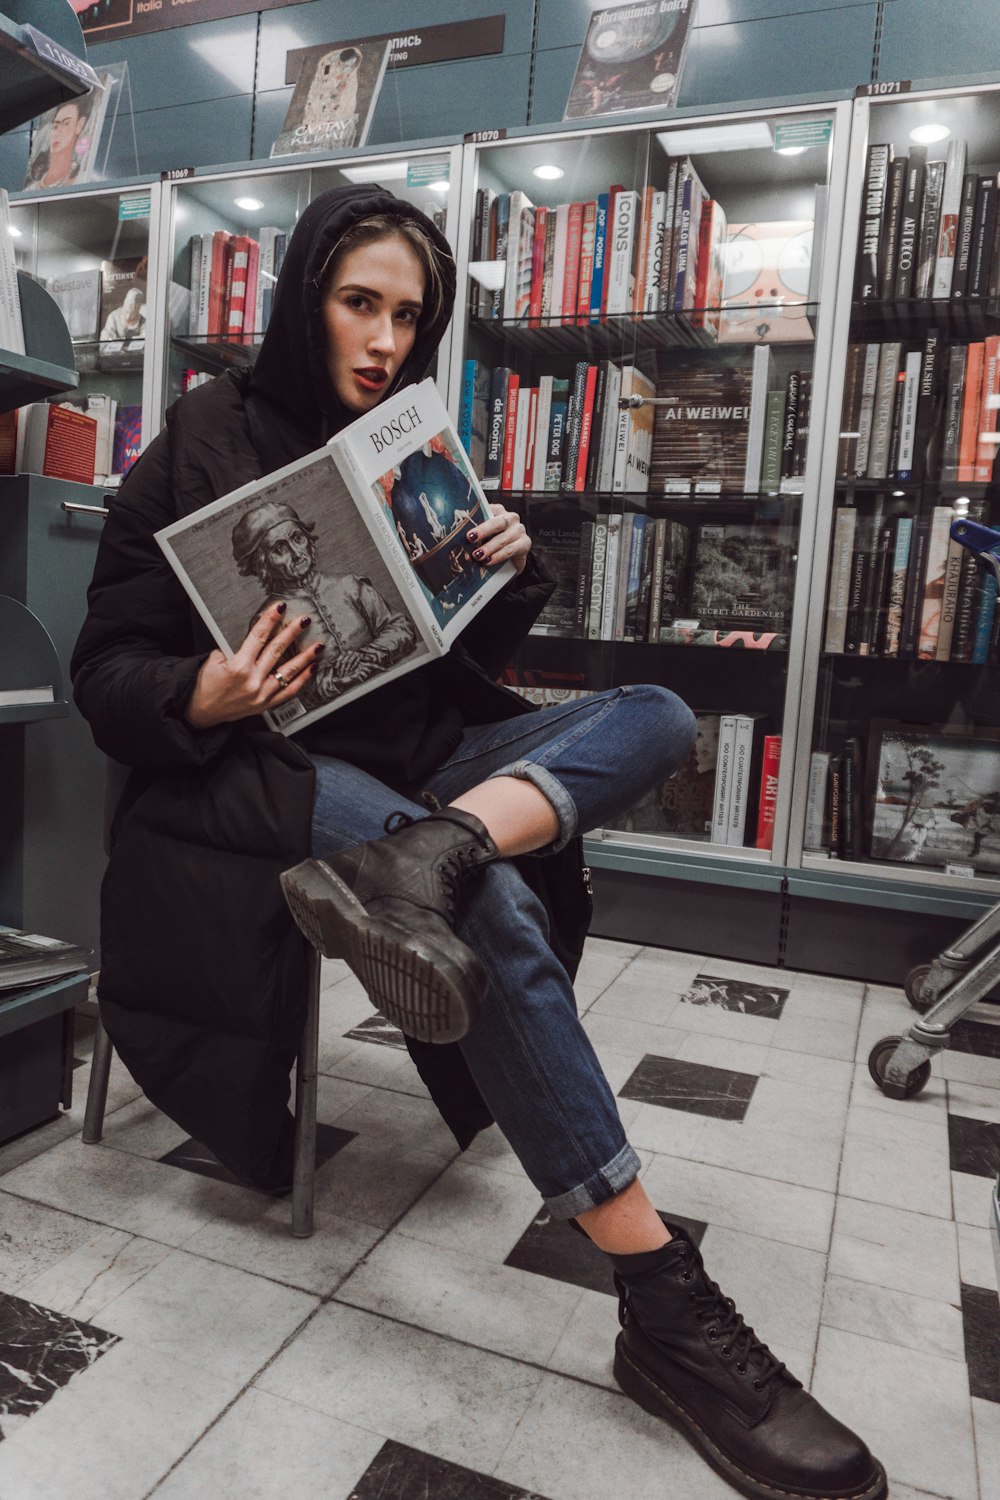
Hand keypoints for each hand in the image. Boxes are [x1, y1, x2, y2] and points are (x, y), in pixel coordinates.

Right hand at [184, 603, 322, 727]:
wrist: (201, 711)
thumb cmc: (205, 684)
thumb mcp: (214, 660)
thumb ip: (234, 648)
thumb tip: (255, 637)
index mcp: (238, 666)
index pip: (258, 636)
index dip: (270, 620)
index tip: (280, 608)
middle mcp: (252, 680)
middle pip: (277, 651)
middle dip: (292, 633)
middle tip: (305, 621)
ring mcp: (261, 694)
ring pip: (288, 672)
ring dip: (305, 657)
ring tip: (318, 646)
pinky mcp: (266, 705)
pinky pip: (289, 692)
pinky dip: (302, 680)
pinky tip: (312, 668)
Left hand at [466, 505, 531, 574]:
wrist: (509, 563)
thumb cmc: (492, 545)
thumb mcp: (482, 538)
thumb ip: (473, 534)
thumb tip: (456, 538)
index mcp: (498, 511)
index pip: (488, 510)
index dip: (477, 516)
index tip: (466, 524)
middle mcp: (510, 518)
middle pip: (497, 522)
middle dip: (483, 531)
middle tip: (470, 538)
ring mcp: (519, 530)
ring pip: (503, 538)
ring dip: (489, 547)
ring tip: (477, 555)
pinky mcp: (525, 543)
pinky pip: (511, 549)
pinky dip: (499, 556)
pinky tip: (489, 561)